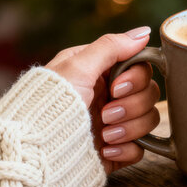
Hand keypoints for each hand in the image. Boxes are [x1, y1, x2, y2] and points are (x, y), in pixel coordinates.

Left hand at [45, 27, 160, 173]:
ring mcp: (114, 124)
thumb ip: (111, 47)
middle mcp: (109, 97)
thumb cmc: (49, 106)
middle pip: (150, 94)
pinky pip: (141, 148)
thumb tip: (145, 31)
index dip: (136, 79)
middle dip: (131, 106)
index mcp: (99, 73)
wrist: (36, 155)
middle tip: (105, 114)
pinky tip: (106, 151)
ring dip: (129, 128)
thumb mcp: (77, 67)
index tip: (116, 87)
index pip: (141, 68)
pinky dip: (127, 150)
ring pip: (149, 120)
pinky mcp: (116, 149)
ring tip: (104, 135)